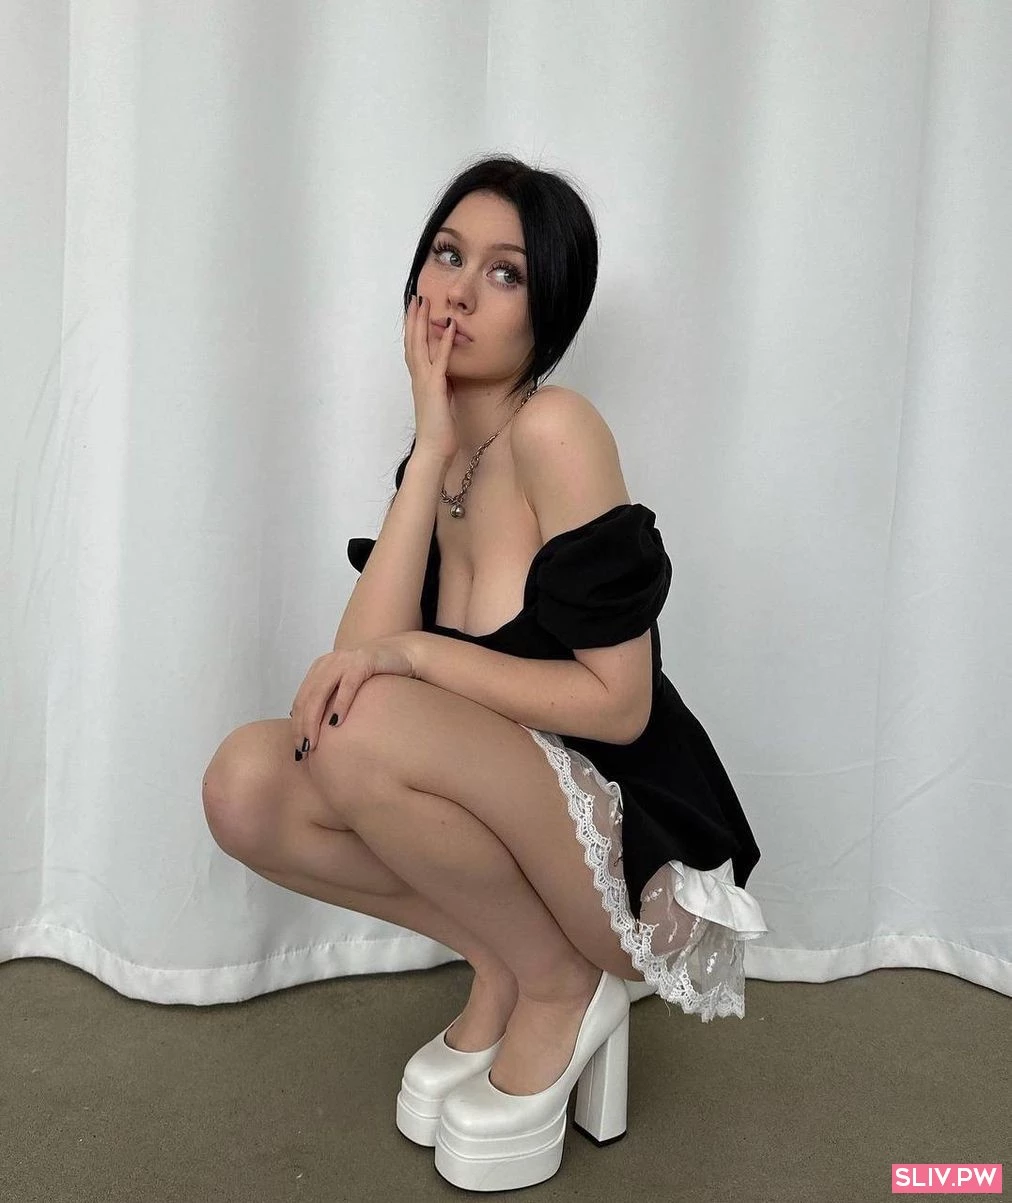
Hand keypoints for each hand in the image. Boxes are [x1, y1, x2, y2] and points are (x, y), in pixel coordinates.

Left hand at [289, 634, 417, 759]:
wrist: (404, 652)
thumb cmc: (378, 674)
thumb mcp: (348, 684)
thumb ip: (331, 697)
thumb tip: (313, 725)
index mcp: (321, 667)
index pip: (301, 699)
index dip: (296, 724)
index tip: (298, 748)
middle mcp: (329, 662)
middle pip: (307, 698)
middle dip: (302, 726)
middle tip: (303, 751)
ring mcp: (345, 660)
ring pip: (320, 693)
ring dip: (313, 720)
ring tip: (313, 742)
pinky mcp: (363, 661)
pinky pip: (348, 685)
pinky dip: (340, 704)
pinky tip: (336, 722)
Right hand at [403, 292, 458, 461]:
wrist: (433, 449)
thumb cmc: (438, 431)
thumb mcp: (440, 402)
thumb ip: (441, 386)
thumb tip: (445, 376)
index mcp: (419, 381)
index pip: (414, 349)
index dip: (414, 328)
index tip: (415, 311)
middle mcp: (418, 378)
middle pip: (412, 341)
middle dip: (414, 318)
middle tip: (416, 297)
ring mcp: (425, 382)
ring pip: (420, 346)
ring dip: (422, 323)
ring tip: (425, 302)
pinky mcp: (435, 388)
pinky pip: (440, 361)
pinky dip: (445, 343)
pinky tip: (450, 327)